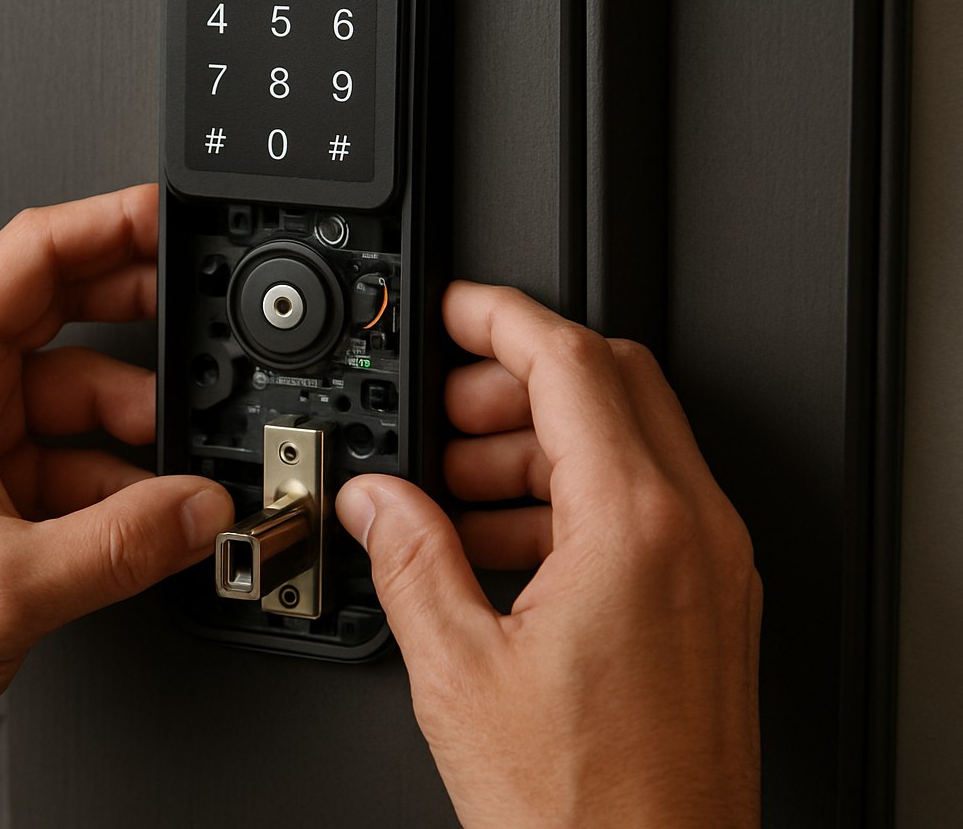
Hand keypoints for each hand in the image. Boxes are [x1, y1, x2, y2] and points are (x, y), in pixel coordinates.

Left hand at [0, 185, 232, 809]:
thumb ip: (123, 542)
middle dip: (141, 324)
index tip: (170, 216)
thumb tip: (201, 509)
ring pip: (77, 405)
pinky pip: (71, 468)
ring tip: (187, 472)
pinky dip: (119, 491)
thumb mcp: (5, 584)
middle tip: (208, 328)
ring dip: (138, 436)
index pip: (32, 258)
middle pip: (64, 319)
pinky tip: (154, 521)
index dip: (110, 224)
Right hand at [337, 281, 760, 827]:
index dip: (501, 318)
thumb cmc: (583, 808)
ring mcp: (713, 572)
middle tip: (445, 408)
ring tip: (458, 487)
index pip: (572, 363)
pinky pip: (647, 508)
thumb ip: (410, 558)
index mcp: (636, 526)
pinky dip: (574, 496)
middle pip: (614, 384)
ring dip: (543, 440)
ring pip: (634, 442)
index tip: (455, 310)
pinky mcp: (711, 610)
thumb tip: (376, 498)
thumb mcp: (460, 669)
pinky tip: (503, 543)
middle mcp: (695, 534)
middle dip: (518, 378)